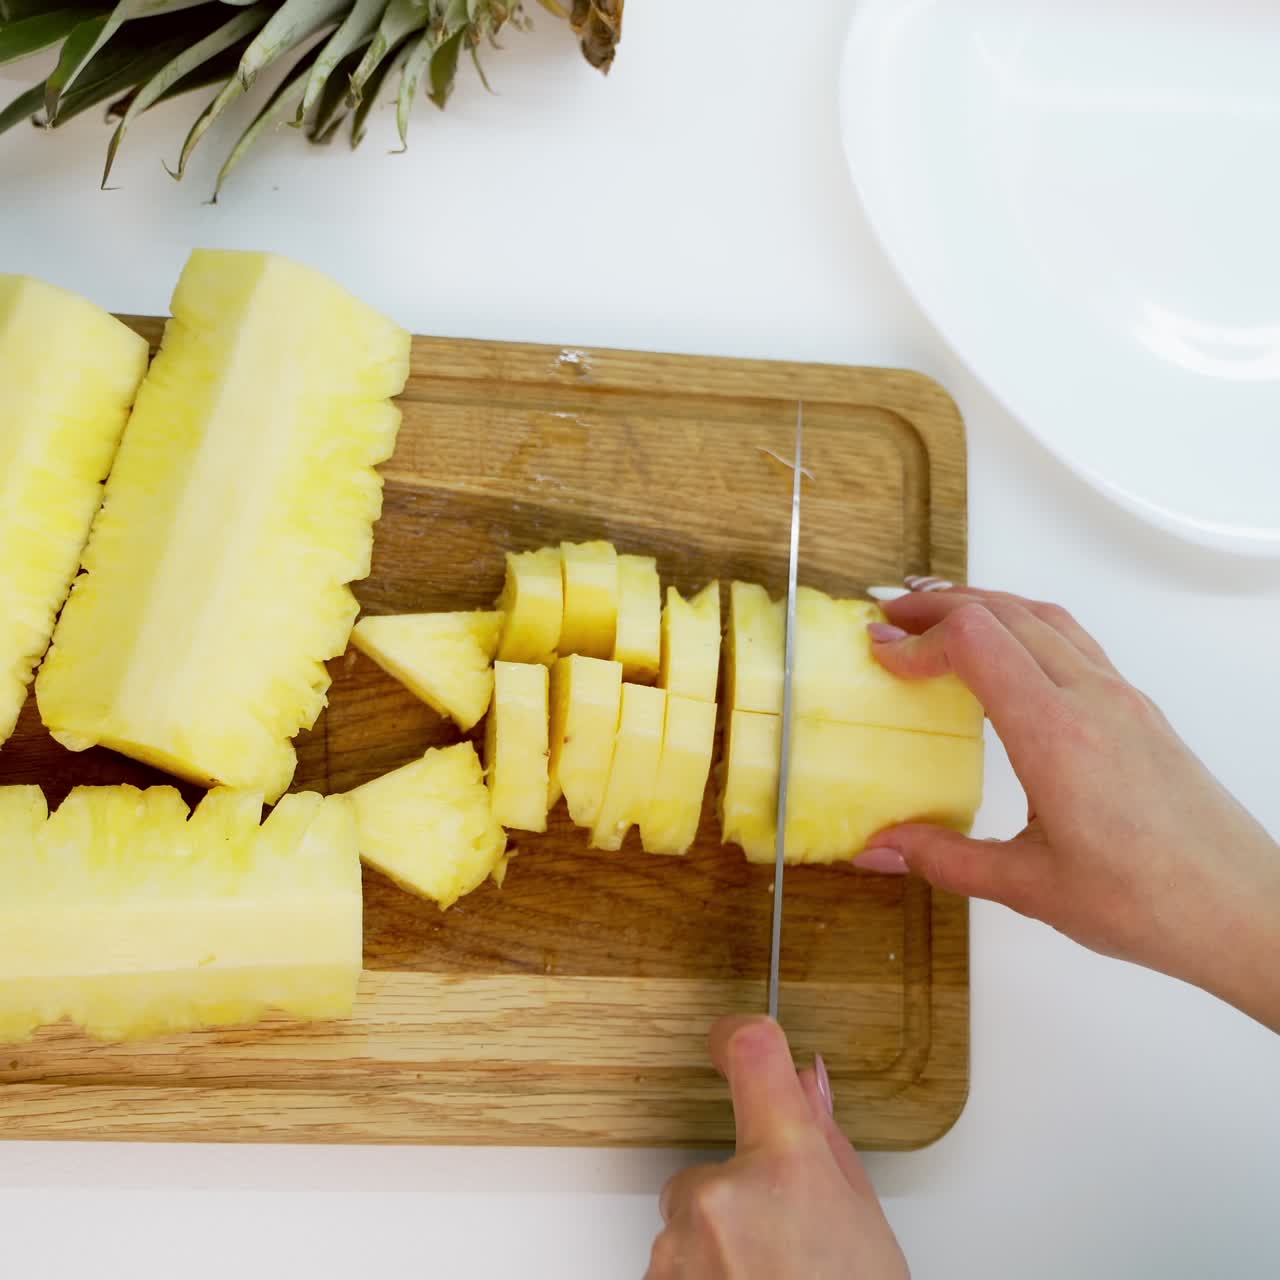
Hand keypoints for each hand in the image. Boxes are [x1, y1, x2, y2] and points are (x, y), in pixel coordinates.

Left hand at [647, 1015, 907, 1279]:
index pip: (752, 1054)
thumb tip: (806, 1084)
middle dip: (739, 1198)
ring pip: (689, 1223)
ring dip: (718, 1247)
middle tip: (787, 1248)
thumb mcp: (863, 1226)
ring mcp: (680, 1249)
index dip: (741, 1036)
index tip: (733, 1037)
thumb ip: (826, 1144)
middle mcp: (719, 1196)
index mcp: (782, 1164)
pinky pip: (673, 1266)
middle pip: (711, 1167)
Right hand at [866, 581, 1279, 1030]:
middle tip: (890, 617)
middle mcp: (1091, 699)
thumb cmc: (1151, 903)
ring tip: (939, 613)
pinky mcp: (1138, 709)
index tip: (880, 656)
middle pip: (1005, 611)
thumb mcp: (1029, 887)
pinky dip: (1024, 622)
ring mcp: (1121, 697)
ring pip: (1044, 615)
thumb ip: (944, 859)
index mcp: (1056, 734)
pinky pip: (1073, 638)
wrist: (1245, 910)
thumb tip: (880, 849)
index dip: (918, 639)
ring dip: (985, 603)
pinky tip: (1007, 652)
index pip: (976, 642)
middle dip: (938, 604)